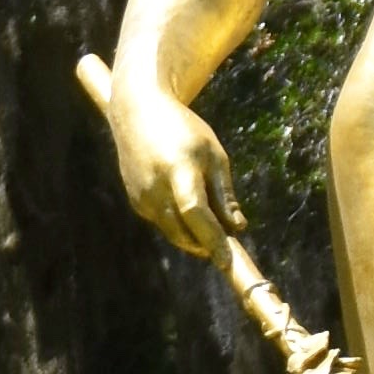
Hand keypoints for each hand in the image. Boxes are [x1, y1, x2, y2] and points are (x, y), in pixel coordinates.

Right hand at [78, 52, 239, 257]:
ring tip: (212, 229)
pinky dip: (179, 224)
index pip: (196, 214)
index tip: (227, 261)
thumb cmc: (185, 130)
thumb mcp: (213, 155)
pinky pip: (163, 222)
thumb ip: (224, 194)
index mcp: (178, 170)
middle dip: (206, 245)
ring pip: (173, 232)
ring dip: (194, 238)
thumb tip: (237, 228)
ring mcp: (142, 198)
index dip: (212, 240)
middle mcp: (155, 188)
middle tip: (227, 250)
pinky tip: (186, 208)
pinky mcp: (136, 203)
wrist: (138, 113)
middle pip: (184, 233)